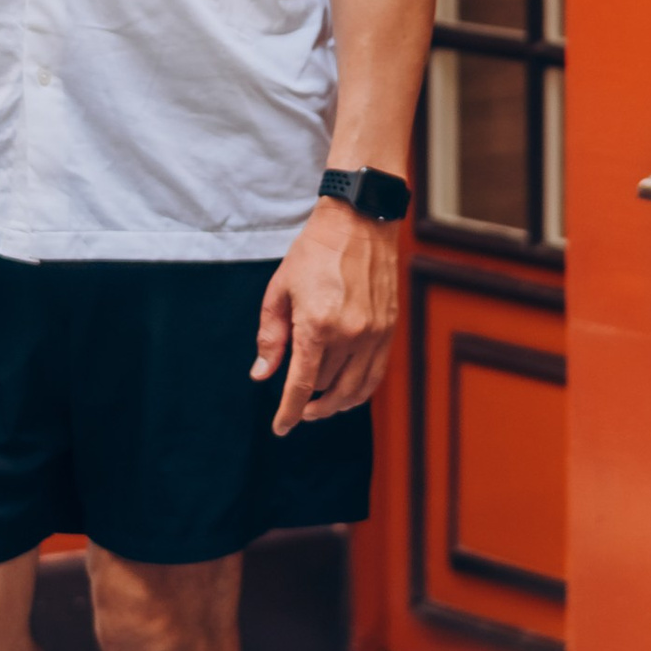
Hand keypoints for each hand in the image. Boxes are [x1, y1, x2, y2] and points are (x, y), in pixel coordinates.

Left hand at [253, 197, 398, 432]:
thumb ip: (271, 336)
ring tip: (320, 406)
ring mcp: (374, 334)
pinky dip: (360, 391)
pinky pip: (376, 375)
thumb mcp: (280, 290)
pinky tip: (347, 394)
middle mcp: (349, 334)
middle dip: (309, 403)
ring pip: (355, 389)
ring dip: (335, 405)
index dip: (288, 412)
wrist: (359, 222)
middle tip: (297, 408)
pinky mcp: (389, 330)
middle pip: (326, 388)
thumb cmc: (314, 252)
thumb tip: (262, 373)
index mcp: (317, 325)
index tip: (280, 428)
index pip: (301, 385)